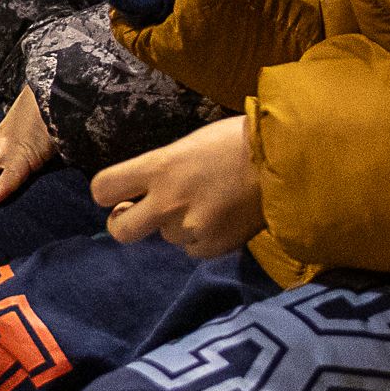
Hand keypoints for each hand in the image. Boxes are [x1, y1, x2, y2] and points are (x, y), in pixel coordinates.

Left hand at [91, 118, 265, 257]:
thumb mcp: (189, 145)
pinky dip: (203, 237)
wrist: (288, 159)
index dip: (107, 193)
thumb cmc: (239, 141)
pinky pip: (194, 248)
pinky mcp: (213, 246)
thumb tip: (143, 190)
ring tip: (209, 202)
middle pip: (119, 230)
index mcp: (159, 166)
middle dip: (124, 223)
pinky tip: (223, 216)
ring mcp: (190, 227)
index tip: (119, 194)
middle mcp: (168, 200)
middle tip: (138, 214)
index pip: (102, 188)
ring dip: (179, 225)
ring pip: (166, 236)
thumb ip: (162, 169)